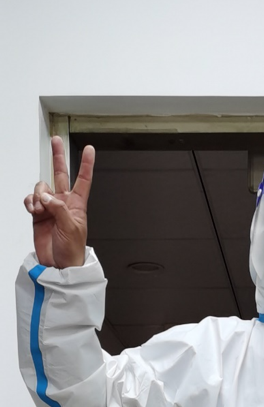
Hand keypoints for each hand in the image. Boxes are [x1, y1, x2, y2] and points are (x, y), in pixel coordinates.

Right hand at [24, 136, 94, 268]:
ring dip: (38, 195)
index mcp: (78, 205)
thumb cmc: (72, 251)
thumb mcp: (71, 228)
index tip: (90, 149)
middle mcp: (63, 203)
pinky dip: (30, 202)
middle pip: (60, 174)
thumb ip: (59, 208)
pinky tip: (33, 210)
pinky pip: (31, 200)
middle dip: (58, 157)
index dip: (86, 164)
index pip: (84, 180)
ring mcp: (50, 208)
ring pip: (41, 188)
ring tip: (40, 209)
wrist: (58, 266)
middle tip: (55, 141)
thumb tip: (47, 196)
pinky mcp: (38, 214)